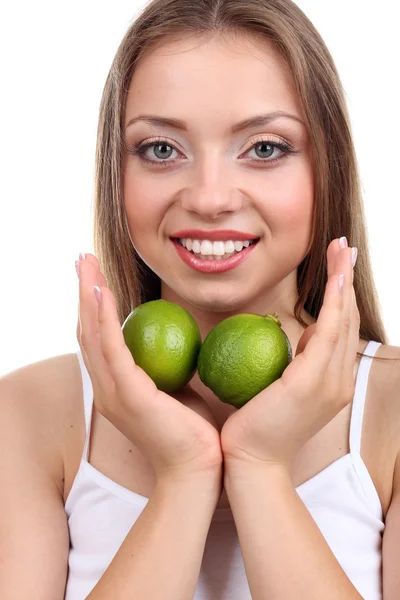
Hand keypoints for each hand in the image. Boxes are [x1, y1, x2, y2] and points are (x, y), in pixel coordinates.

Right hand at [76, 253, 222, 483]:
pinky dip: (105, 317)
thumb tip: (182, 342)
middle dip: (83, 292)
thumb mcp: (179, 389)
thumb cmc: (192, 431)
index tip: (95, 277)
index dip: (93, 307)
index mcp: (116, 387)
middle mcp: (106, 388)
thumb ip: (171, 366)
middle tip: (81, 259)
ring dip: (88, 295)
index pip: (99, 339)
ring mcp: (113, 392)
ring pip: (92, 334)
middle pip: (87, 330)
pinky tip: (103, 291)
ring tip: (85, 264)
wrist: (198, 468)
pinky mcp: (127, 395)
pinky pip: (112, 348)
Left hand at [220, 238, 359, 471]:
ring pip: (343, 320)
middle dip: (346, 280)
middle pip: (348, 319)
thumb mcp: (278, 388)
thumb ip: (290, 362)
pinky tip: (336, 278)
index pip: (339, 330)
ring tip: (343, 249)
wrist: (251, 461)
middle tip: (344, 247)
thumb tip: (290, 336)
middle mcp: (339, 379)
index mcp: (331, 381)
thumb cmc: (256, 425)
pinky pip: (328, 332)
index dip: (341, 297)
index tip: (337, 268)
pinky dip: (334, 303)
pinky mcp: (313, 381)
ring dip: (344, 281)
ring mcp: (331, 381)